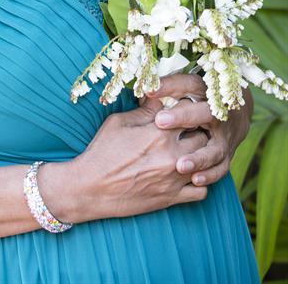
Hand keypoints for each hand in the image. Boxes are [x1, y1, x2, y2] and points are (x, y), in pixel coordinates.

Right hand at [68, 95, 209, 221]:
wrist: (91, 188)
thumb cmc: (102, 151)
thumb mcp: (119, 122)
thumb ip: (145, 111)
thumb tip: (160, 97)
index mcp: (159, 131)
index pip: (189, 112)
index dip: (186, 109)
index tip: (182, 110)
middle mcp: (172, 154)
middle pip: (203, 136)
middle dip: (197, 131)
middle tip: (187, 131)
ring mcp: (174, 178)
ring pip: (206, 163)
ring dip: (200, 156)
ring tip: (189, 151)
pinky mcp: (172, 198)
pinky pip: (202, 191)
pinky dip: (199, 182)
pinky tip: (188, 175)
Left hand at [145, 74, 252, 187]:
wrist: (235, 115)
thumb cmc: (200, 99)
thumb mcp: (187, 87)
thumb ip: (167, 89)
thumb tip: (143, 90)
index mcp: (206, 91)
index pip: (189, 84)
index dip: (170, 86)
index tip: (149, 91)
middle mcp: (219, 112)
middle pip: (205, 113)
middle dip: (184, 117)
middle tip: (161, 121)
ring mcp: (225, 136)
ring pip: (214, 147)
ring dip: (198, 157)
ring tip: (179, 165)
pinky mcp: (227, 155)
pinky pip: (221, 167)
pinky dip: (210, 174)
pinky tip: (195, 180)